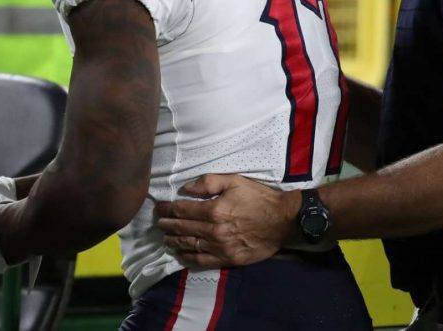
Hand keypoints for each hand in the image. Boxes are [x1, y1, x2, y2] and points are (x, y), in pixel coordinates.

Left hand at [154, 174, 299, 267]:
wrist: (283, 220)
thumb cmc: (259, 198)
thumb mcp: (234, 181)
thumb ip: (208, 182)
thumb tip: (186, 188)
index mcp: (215, 210)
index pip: (182, 211)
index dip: (168, 209)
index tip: (160, 208)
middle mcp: (215, 231)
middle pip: (183, 229)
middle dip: (167, 225)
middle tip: (158, 223)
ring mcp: (221, 247)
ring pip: (189, 246)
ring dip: (174, 241)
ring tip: (165, 237)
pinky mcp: (229, 259)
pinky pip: (203, 261)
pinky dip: (188, 258)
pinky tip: (180, 254)